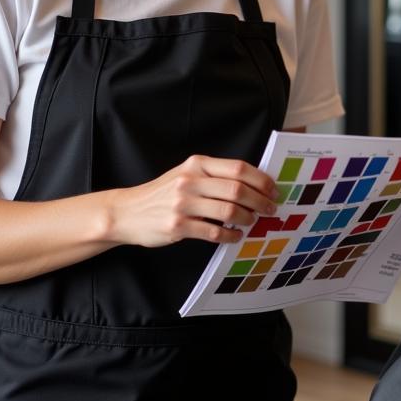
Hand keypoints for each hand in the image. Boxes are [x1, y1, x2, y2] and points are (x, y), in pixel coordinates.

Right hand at [108, 155, 276, 247]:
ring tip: (252, 222)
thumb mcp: (186, 173)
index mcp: (197, 164)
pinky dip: (230, 235)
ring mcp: (184, 204)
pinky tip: (235, 236)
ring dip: (247, 218)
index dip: (261, 180)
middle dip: (260, 201)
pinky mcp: (178, 226)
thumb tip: (252, 184)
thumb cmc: (163, 193)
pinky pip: (214, 232)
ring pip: (229, 211)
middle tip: (270, 209)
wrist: (127, 211)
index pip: (238, 168)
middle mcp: (191, 181)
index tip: (273, 189)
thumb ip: (214, 175)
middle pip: (238, 190)